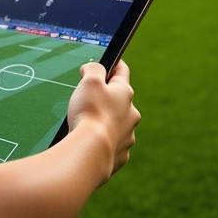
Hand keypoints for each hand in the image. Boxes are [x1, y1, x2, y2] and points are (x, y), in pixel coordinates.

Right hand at [66, 59, 139, 180]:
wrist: (91, 152)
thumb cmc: (90, 113)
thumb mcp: (89, 81)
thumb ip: (94, 69)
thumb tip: (95, 68)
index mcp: (124, 93)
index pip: (122, 71)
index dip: (114, 64)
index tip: (108, 62)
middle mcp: (131, 114)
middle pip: (119, 100)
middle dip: (107, 98)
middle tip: (88, 99)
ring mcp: (127, 136)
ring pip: (117, 124)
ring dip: (106, 122)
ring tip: (86, 124)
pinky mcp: (120, 155)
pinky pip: (112, 144)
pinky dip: (103, 142)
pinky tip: (91, 142)